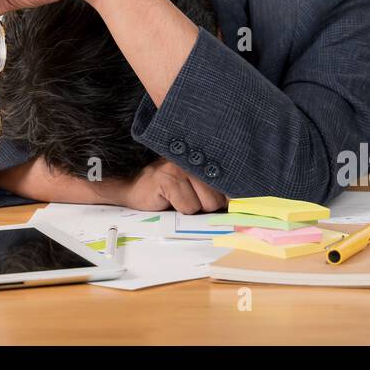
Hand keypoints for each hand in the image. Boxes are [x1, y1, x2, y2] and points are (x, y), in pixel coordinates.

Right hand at [108, 160, 226, 213]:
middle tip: (186, 199)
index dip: (228, 199)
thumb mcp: (195, 188)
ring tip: (177, 198)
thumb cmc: (166, 190)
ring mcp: (180, 167)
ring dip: (190, 209)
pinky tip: (167, 198)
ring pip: (204, 205)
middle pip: (218, 200)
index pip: (228, 183)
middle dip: (204, 208)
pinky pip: (187, 208)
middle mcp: (195, 160)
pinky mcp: (168, 178)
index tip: (228, 206)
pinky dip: (178, 210)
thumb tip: (237, 207)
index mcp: (204, 159)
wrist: (133, 188)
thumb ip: (215, 192)